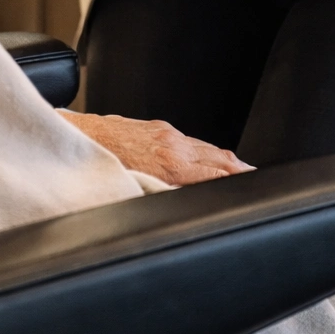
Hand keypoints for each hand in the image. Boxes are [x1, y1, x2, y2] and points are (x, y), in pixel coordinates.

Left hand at [60, 111, 252, 185]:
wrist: (74, 136)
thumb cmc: (97, 168)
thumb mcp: (135, 192)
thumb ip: (164, 197)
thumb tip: (183, 206)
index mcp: (171, 164)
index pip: (219, 173)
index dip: (242, 181)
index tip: (259, 189)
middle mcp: (172, 144)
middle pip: (220, 158)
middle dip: (242, 171)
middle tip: (260, 184)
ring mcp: (164, 133)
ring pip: (206, 148)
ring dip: (225, 162)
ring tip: (242, 175)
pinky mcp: (154, 127)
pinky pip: (188, 141)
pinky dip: (205, 152)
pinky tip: (207, 161)